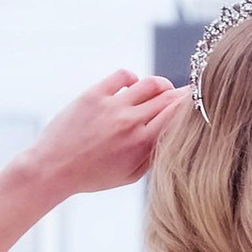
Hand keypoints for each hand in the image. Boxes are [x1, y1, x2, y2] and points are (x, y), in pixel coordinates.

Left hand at [25, 69, 179, 200]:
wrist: (53, 168)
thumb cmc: (92, 175)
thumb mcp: (129, 175)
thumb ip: (153, 154)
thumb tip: (173, 134)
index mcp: (142, 145)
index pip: (178, 115)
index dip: (192, 105)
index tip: (198, 103)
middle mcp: (130, 122)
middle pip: (168, 97)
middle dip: (183, 94)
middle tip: (188, 94)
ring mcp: (112, 106)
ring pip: (150, 84)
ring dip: (161, 84)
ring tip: (162, 90)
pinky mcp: (94, 94)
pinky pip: (124, 76)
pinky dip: (133, 79)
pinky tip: (132, 87)